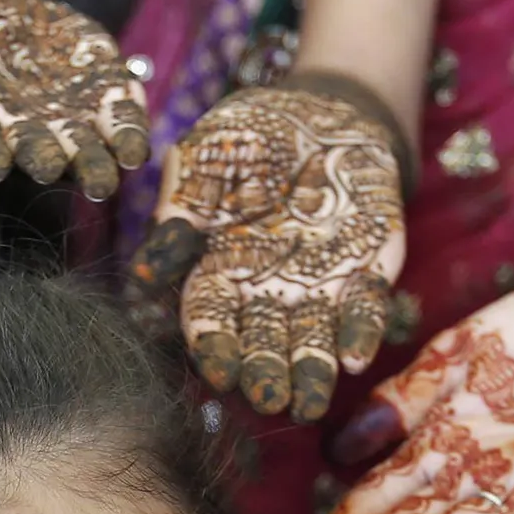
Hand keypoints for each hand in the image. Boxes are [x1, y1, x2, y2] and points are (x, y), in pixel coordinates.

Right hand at [0, 0, 150, 199]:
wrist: (10, 14)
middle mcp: (24, 131)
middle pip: (33, 152)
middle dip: (41, 159)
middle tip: (46, 166)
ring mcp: (69, 121)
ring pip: (83, 152)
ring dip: (93, 168)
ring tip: (103, 183)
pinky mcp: (106, 98)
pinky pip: (122, 124)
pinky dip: (129, 138)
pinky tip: (136, 152)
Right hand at [128, 77, 407, 420]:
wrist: (323, 109)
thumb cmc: (251, 135)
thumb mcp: (204, 160)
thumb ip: (180, 213)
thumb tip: (147, 275)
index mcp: (220, 272)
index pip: (213, 322)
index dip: (215, 348)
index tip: (219, 371)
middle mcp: (267, 293)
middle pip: (263, 344)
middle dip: (265, 373)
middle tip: (267, 398)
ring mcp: (318, 287)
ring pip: (312, 341)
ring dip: (311, 374)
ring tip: (310, 404)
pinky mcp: (367, 273)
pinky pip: (364, 311)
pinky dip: (360, 333)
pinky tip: (355, 357)